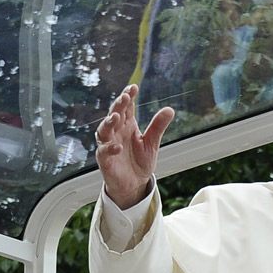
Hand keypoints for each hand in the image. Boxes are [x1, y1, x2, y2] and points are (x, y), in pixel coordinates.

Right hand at [95, 84, 173, 208]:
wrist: (134, 185)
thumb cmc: (140, 162)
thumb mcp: (152, 143)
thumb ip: (158, 127)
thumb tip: (169, 109)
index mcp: (127, 126)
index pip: (126, 107)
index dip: (128, 96)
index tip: (133, 87)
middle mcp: (116, 133)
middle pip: (113, 114)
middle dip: (118, 105)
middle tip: (125, 97)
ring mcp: (109, 145)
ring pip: (103, 130)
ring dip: (108, 123)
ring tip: (116, 117)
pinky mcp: (105, 161)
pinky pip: (103, 152)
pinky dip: (109, 149)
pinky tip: (118, 147)